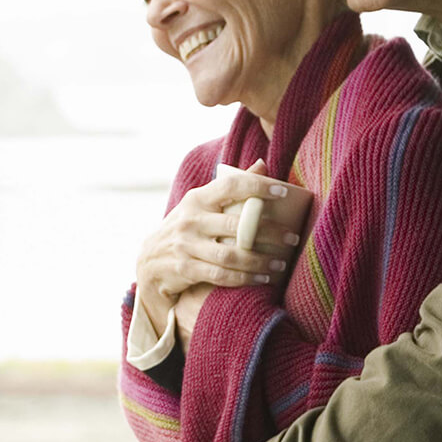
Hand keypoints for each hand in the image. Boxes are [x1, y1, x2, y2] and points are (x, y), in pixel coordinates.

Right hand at [135, 161, 301, 333]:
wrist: (149, 261)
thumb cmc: (187, 228)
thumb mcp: (201, 204)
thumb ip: (230, 187)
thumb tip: (262, 163)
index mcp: (197, 199)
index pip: (230, 186)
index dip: (257, 186)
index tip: (283, 191)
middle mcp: (190, 220)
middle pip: (237, 225)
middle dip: (269, 232)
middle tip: (292, 237)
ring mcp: (186, 245)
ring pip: (231, 254)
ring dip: (260, 260)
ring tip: (281, 263)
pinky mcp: (185, 269)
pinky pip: (221, 275)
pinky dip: (245, 278)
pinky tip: (263, 278)